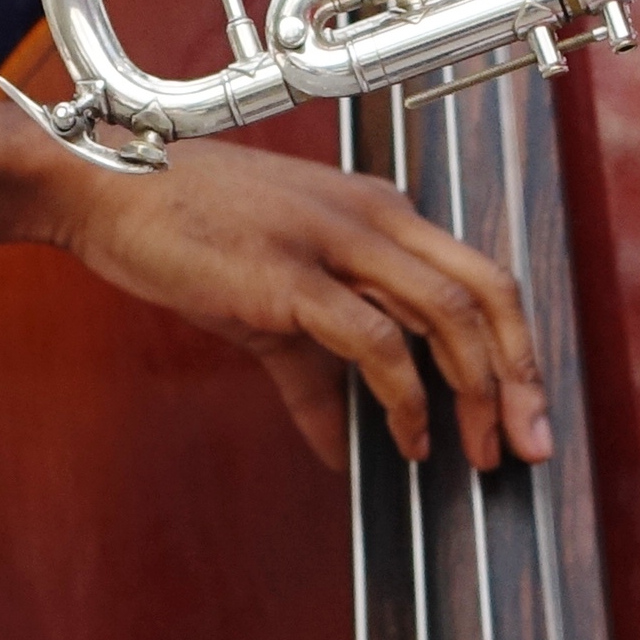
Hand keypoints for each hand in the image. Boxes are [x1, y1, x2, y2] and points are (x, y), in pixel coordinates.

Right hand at [49, 132, 555, 473]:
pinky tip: (400, 440)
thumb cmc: (187, 231)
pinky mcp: (291, 276)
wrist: (109, 186)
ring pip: (446, 313)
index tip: (525, 408)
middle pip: (485, 293)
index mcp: (379, 211)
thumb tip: (343, 447)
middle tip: (530, 444)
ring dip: (474, 393)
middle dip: (519, 376)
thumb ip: (316, 374)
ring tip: (474, 453)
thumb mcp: (270, 304)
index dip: (514, 345)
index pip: (479, 275)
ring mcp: (335, 241)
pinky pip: (372, 340)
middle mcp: (373, 217)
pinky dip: (399, 397)